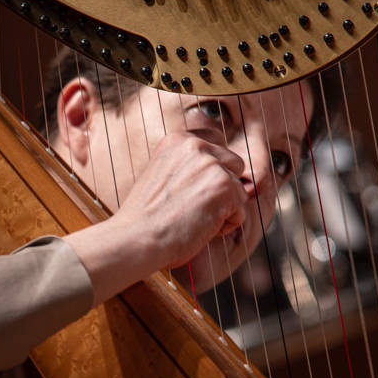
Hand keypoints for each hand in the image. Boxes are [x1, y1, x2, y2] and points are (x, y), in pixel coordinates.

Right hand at [65, 129, 249, 303]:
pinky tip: (201, 229)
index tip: (198, 189)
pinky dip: (226, 226)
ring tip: (195, 220)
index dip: (214, 169)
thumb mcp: (160, 176)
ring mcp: (212, 165)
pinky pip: (241, 211)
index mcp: (177, 140)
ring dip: (224, 208)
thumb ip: (186, 167)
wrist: (136, 237)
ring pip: (239, 189)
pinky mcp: (225, 187)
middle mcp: (196, 146)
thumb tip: (214, 173)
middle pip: (234, 164)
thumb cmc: (144, 218)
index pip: (216, 143)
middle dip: (223, 188)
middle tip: (195, 208)